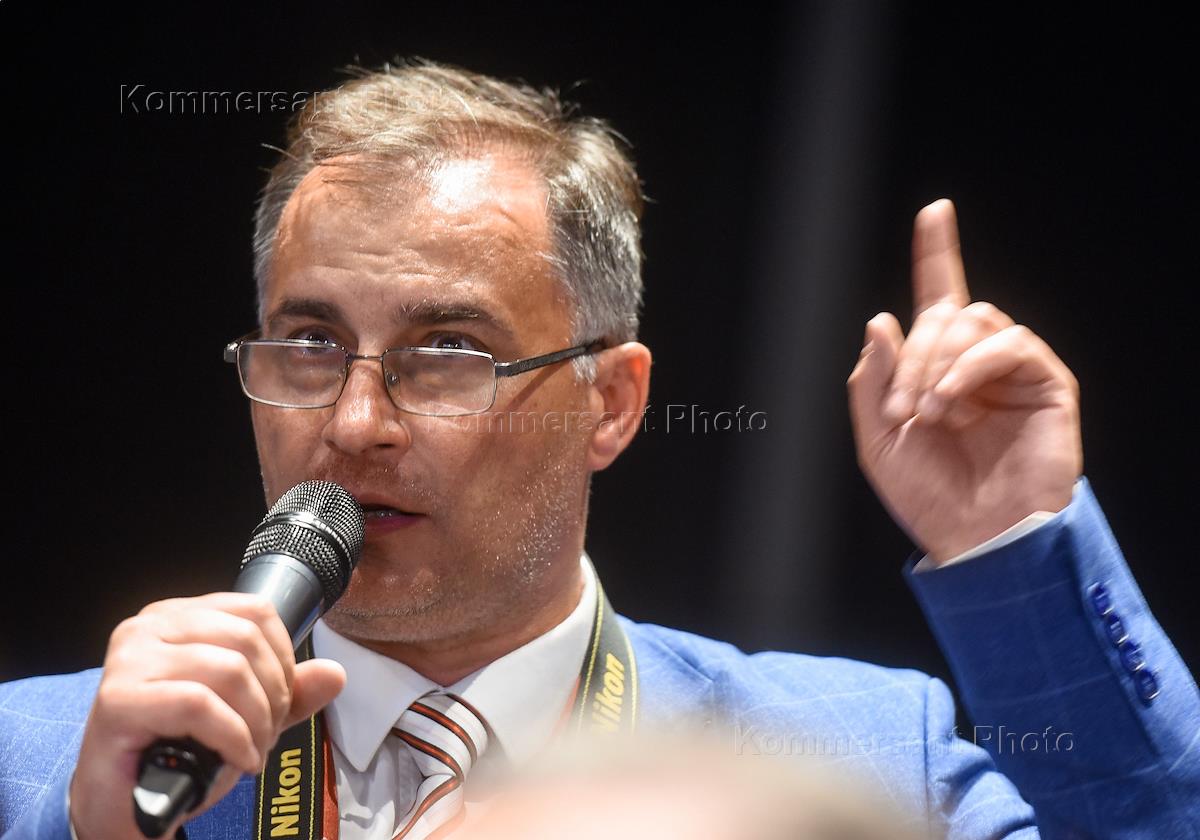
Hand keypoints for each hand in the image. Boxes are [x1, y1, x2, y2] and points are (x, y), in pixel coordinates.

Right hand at [69, 593, 344, 839]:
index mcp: (177, 617)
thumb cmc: (177, 754)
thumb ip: (289, 694)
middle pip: (246, 640)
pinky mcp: (118, 699)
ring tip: (251, 749)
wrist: (122, 806)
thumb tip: (334, 674)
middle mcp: (148, 628)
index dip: (284, 658)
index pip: (256, 610)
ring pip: (228, 670)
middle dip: (272, 695)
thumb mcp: (246, 717)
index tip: (280, 700)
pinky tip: (238, 759)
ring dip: (255, 721)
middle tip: (266, 734)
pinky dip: (233, 737)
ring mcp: (129, 660)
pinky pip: (200, 705)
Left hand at [847, 199, 1081, 563]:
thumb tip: (882, 318)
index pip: (937, 300)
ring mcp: (1012, 370)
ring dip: (939, 362)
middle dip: (913, 355)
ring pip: (974, 320)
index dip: (936, 254)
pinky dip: (972, 366)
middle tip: (902, 408)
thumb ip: (871, 381)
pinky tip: (954, 401)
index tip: (935, 212)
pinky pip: (1008, 343)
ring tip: (930, 413)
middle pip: (944, 313)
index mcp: (935, 370)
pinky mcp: (1045, 382)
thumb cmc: (930, 497)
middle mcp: (974, 362)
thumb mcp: (877, 441)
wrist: (976, 540)